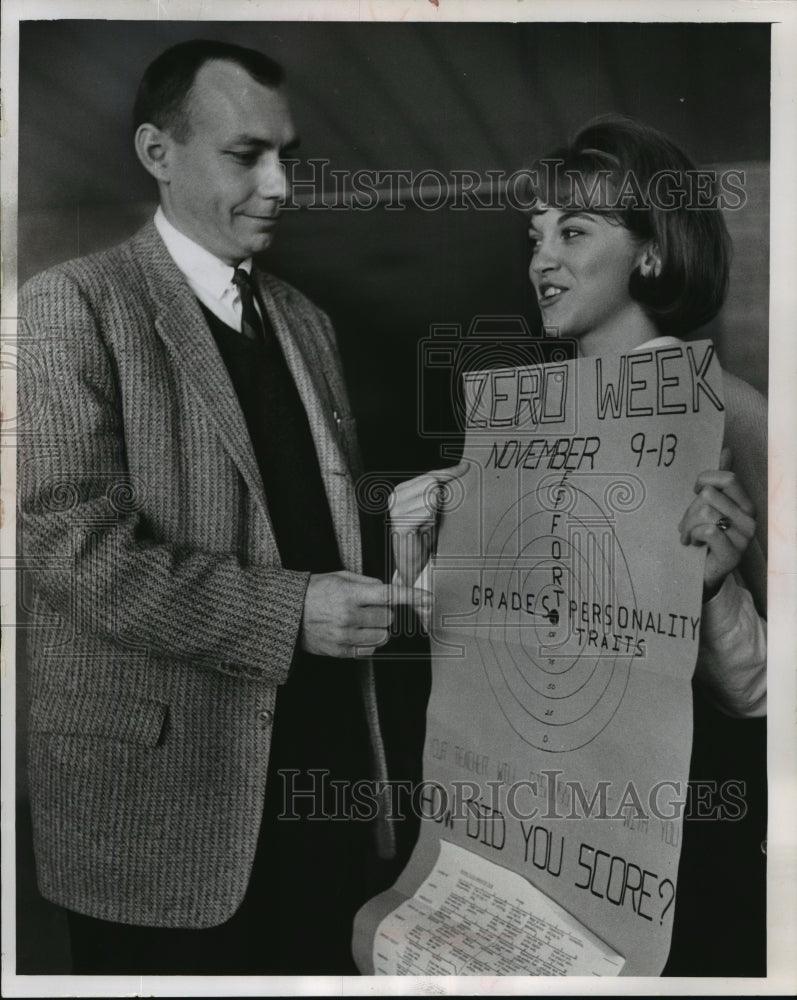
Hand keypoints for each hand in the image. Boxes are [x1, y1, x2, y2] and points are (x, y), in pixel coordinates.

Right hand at [300, 570, 430, 657]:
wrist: (287, 614)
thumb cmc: (314, 592)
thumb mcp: (339, 577)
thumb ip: (367, 582)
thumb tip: (390, 589)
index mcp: (349, 594)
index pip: (389, 595)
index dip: (412, 597)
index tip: (429, 599)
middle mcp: (348, 616)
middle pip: (389, 618)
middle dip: (384, 611)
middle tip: (368, 607)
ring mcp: (345, 636)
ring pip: (383, 636)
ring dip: (378, 628)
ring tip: (361, 621)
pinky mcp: (341, 651)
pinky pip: (369, 650)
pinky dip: (368, 641)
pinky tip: (354, 632)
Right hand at [390, 461, 468, 585]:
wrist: (411, 563)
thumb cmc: (423, 535)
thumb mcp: (432, 509)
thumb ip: (438, 490)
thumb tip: (462, 469)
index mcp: (401, 490)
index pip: (430, 475)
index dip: (449, 471)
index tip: (466, 467)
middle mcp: (395, 496)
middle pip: (432, 484)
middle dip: (438, 500)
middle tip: (431, 518)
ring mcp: (396, 510)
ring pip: (432, 498)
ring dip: (434, 515)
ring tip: (426, 526)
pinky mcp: (400, 523)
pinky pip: (428, 512)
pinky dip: (430, 522)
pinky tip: (423, 531)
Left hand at [678, 448, 755, 600]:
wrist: (703, 573)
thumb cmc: (704, 537)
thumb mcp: (710, 506)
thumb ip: (719, 481)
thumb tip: (726, 450)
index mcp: (746, 504)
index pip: (727, 478)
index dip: (705, 480)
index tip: (695, 491)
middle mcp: (750, 519)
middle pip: (710, 495)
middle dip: (690, 509)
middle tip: (686, 523)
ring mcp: (744, 537)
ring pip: (706, 512)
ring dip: (687, 524)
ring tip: (687, 534)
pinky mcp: (733, 554)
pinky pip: (708, 531)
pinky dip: (692, 535)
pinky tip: (691, 543)